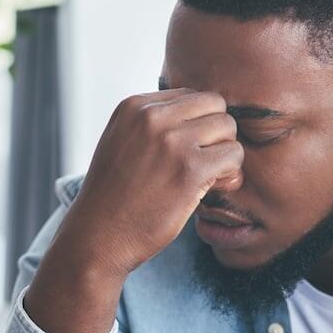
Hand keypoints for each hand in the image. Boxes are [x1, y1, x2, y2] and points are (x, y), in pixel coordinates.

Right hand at [25, 89, 242, 332]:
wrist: (98, 236)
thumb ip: (153, 124)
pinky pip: (234, 155)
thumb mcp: (122, 142)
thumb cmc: (115, 196)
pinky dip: (231, 173)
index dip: (198, 124)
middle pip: (214, 105)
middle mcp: (152, 117)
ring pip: (228, 127)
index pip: (190, 96)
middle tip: (207, 163)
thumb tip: (202, 116)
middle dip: (216, 134)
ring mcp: (172, 142)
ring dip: (226, 153)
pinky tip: (215, 188)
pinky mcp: (190, 170)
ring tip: (211, 177)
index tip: (188, 152)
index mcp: (134, 106)